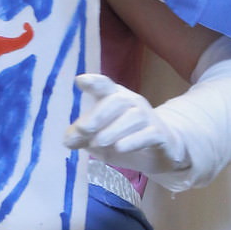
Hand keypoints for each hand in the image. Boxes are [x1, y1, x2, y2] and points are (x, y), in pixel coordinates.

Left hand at [63, 75, 187, 176]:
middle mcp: (133, 103)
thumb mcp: (101, 138)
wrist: (163, 148)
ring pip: (133, 117)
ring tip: (97, 144)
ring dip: (112, 130)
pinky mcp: (159, 135)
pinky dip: (133, 140)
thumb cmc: (127, 138)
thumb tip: (67, 141)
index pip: (105, 86)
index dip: (94, 82)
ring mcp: (148, 118)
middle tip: (83, 130)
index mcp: (116, 99)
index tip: (80, 81)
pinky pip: (148, 134)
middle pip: (118, 101)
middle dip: (98, 115)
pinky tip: (119, 147)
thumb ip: (84, 137)